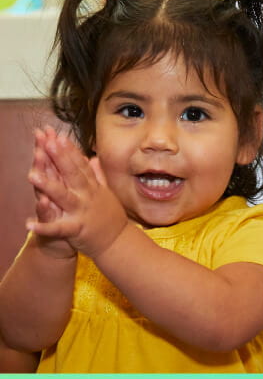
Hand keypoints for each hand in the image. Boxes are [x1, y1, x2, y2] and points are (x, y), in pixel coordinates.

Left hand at [26, 129, 128, 259]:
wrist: (118, 242)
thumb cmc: (110, 217)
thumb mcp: (106, 193)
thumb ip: (97, 175)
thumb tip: (93, 158)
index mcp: (92, 188)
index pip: (80, 165)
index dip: (69, 150)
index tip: (59, 135)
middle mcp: (87, 196)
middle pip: (72, 174)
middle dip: (60, 158)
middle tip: (48, 142)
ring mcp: (82, 212)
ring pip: (64, 197)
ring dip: (48, 186)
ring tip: (32, 176)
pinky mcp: (76, 230)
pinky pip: (58, 229)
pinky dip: (44, 228)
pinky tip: (29, 224)